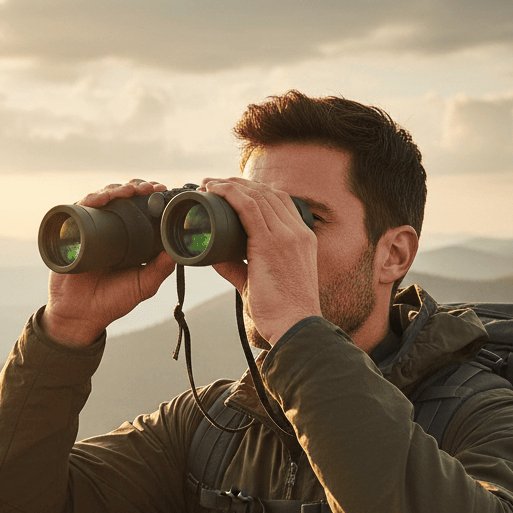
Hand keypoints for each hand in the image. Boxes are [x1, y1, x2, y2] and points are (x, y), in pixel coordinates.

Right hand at [43, 179, 175, 346]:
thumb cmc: (112, 301)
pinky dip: (92, 198)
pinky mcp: (73, 230)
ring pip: (103, 198)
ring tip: (129, 190)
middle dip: (136, 187)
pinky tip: (103, 198)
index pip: (139, 209)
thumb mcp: (143, 285)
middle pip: (122, 198)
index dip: (150, 197)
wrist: (80, 314)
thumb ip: (160, 270)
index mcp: (128, 238)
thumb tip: (178, 251)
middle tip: (148, 188)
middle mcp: (109, 229)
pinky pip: (80, 208)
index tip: (162, 190)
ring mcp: (90, 228)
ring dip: (117, 189)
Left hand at [200, 176, 319, 345]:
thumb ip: (238, 267)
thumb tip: (214, 255)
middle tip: (214, 184)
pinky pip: (248, 207)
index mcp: (302, 238)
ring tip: (210, 184)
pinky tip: (215, 189)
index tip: (233, 191)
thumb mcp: (259, 282)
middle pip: (267, 194)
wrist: (296, 328)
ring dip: (230, 185)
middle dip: (239, 184)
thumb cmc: (281, 313)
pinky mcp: (271, 244)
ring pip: (256, 196)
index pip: (280, 202)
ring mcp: (287, 235)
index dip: (255, 191)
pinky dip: (230, 194)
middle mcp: (297, 232)